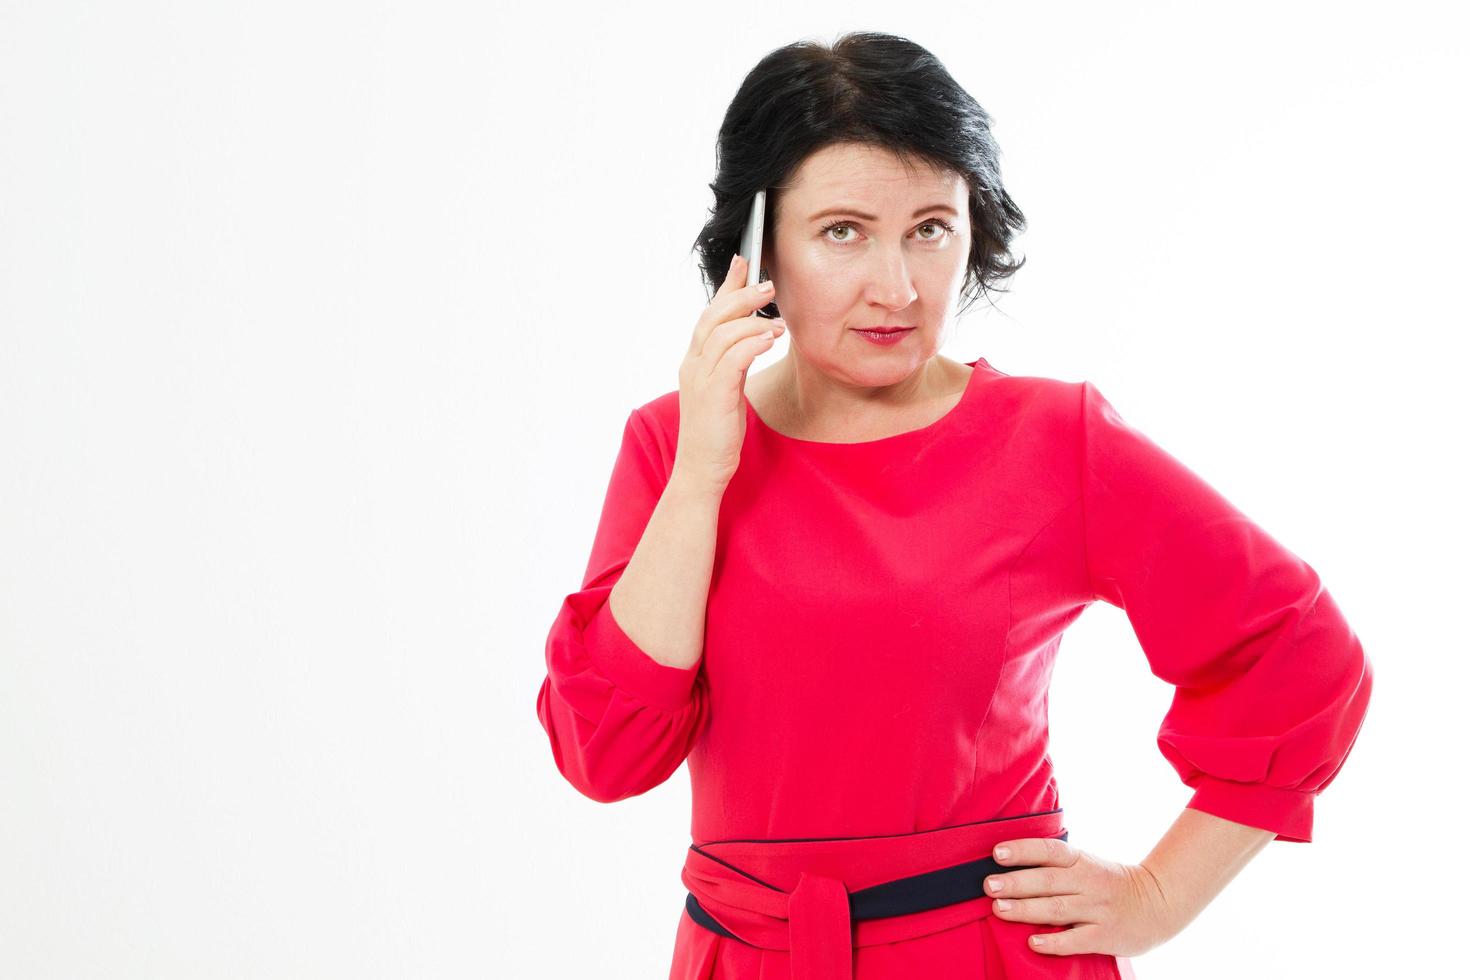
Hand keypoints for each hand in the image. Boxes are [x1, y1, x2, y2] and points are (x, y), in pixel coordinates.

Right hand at [671, 252, 784, 494]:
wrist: (701, 469)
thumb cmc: (717, 432)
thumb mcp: (726, 389)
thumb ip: (733, 362)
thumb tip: (753, 336)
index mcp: (694, 361)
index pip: (709, 314)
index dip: (726, 286)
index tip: (744, 263)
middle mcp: (693, 365)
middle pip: (714, 316)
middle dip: (742, 295)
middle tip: (769, 285)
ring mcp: (700, 379)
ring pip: (723, 332)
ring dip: (754, 321)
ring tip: (779, 323)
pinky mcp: (713, 394)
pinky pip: (733, 357)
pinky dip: (752, 343)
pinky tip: (770, 339)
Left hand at [984, 835, 1184, 957]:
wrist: (1158, 903)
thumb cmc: (1110, 883)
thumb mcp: (1087, 864)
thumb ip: (1056, 865)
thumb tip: (1009, 867)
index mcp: (1081, 860)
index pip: (1049, 850)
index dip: (1023, 850)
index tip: (998, 852)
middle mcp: (1088, 882)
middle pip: (1047, 880)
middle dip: (1016, 882)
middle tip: (989, 885)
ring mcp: (1097, 909)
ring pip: (1057, 909)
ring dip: (1026, 909)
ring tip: (999, 908)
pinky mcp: (1105, 935)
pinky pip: (1076, 940)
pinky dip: (1054, 942)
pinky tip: (1033, 943)